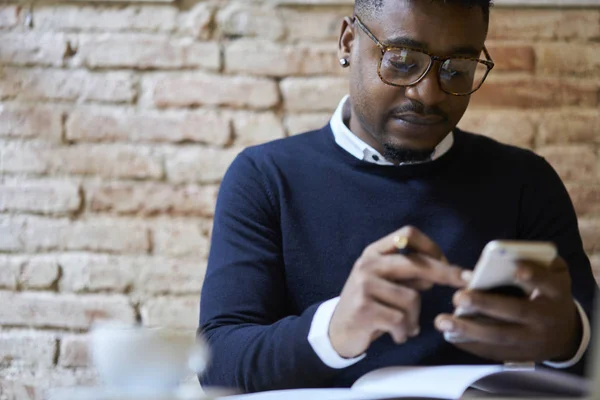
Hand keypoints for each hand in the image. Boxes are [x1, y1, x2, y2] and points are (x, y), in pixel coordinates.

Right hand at [329, 226, 469, 358]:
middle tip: (466, 281)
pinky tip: (397, 335)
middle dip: (446, 273)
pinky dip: (404, 332)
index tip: (447, 262)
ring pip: (412, 299)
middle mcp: (367, 264)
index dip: (431, 246)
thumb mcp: (386, 283)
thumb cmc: (369, 305)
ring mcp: (364, 285)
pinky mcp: (363, 309)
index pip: (407, 235)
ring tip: (405, 327)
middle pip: (416, 263)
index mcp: (374, 253)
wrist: (337, 331)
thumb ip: (408, 275)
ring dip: (414, 319)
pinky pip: (401, 320)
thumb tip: (441, 270)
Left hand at [435, 257, 580, 362]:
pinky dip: (471, 344)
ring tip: (442, 321)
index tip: (517, 270)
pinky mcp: (521, 355)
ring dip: (469, 330)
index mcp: (556, 292)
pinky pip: (494, 351)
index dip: (535, 275)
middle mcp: (546, 317)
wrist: (565, 334)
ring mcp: (534, 340)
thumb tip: (489, 263)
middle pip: (517, 311)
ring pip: (501, 336)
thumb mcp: (549, 274)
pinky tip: (450, 335)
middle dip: (486, 305)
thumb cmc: (547, 293)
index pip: (548, 282)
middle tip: (458, 297)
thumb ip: (529, 262)